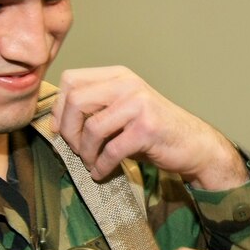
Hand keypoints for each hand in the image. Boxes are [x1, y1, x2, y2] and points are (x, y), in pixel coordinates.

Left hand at [52, 66, 247, 188]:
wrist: (194, 145)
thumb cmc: (153, 131)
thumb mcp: (122, 110)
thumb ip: (95, 108)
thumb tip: (55, 122)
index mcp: (118, 76)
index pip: (71, 80)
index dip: (59, 108)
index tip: (61, 129)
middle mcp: (128, 84)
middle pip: (75, 101)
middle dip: (68, 131)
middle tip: (76, 149)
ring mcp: (139, 105)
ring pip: (91, 128)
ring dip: (85, 153)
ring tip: (92, 162)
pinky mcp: (147, 129)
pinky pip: (110, 150)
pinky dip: (101, 167)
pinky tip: (102, 173)